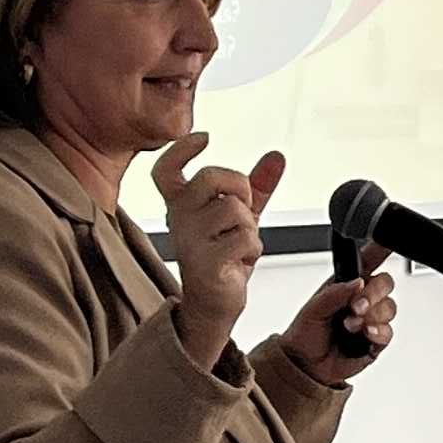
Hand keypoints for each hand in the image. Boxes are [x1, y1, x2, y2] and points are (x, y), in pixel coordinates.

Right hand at [156, 133, 282, 370]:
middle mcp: (177, 221)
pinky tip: (240, 263)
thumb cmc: (224, 258)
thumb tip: (276, 156)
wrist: (215, 305)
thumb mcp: (242, 217)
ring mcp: (189, 243)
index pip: (166, 170)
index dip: (182, 149)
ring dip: (250, 228)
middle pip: (212, 177)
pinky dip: (252, 249)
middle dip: (241, 189)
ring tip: (239, 246)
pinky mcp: (205, 265)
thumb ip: (257, 186)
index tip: (204, 137)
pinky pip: (244, 238)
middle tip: (242, 213)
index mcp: (180, 205)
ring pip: (234, 209)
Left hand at [278, 248, 397, 392]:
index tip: (389, 242)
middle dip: (373, 293)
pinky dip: (378, 332)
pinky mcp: (376, 341)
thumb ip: (334, 293)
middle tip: (356, 305)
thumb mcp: (313, 309)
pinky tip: (366, 333)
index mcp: (347, 284)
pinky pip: (388, 332)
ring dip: (371, 315)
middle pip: (385, 283)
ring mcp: (371, 319)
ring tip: (351, 325)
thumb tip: (357, 282)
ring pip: (389, 307)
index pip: (369, 260)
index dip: (382, 248)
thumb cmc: (305, 334)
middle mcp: (362, 299)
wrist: (304, 366)